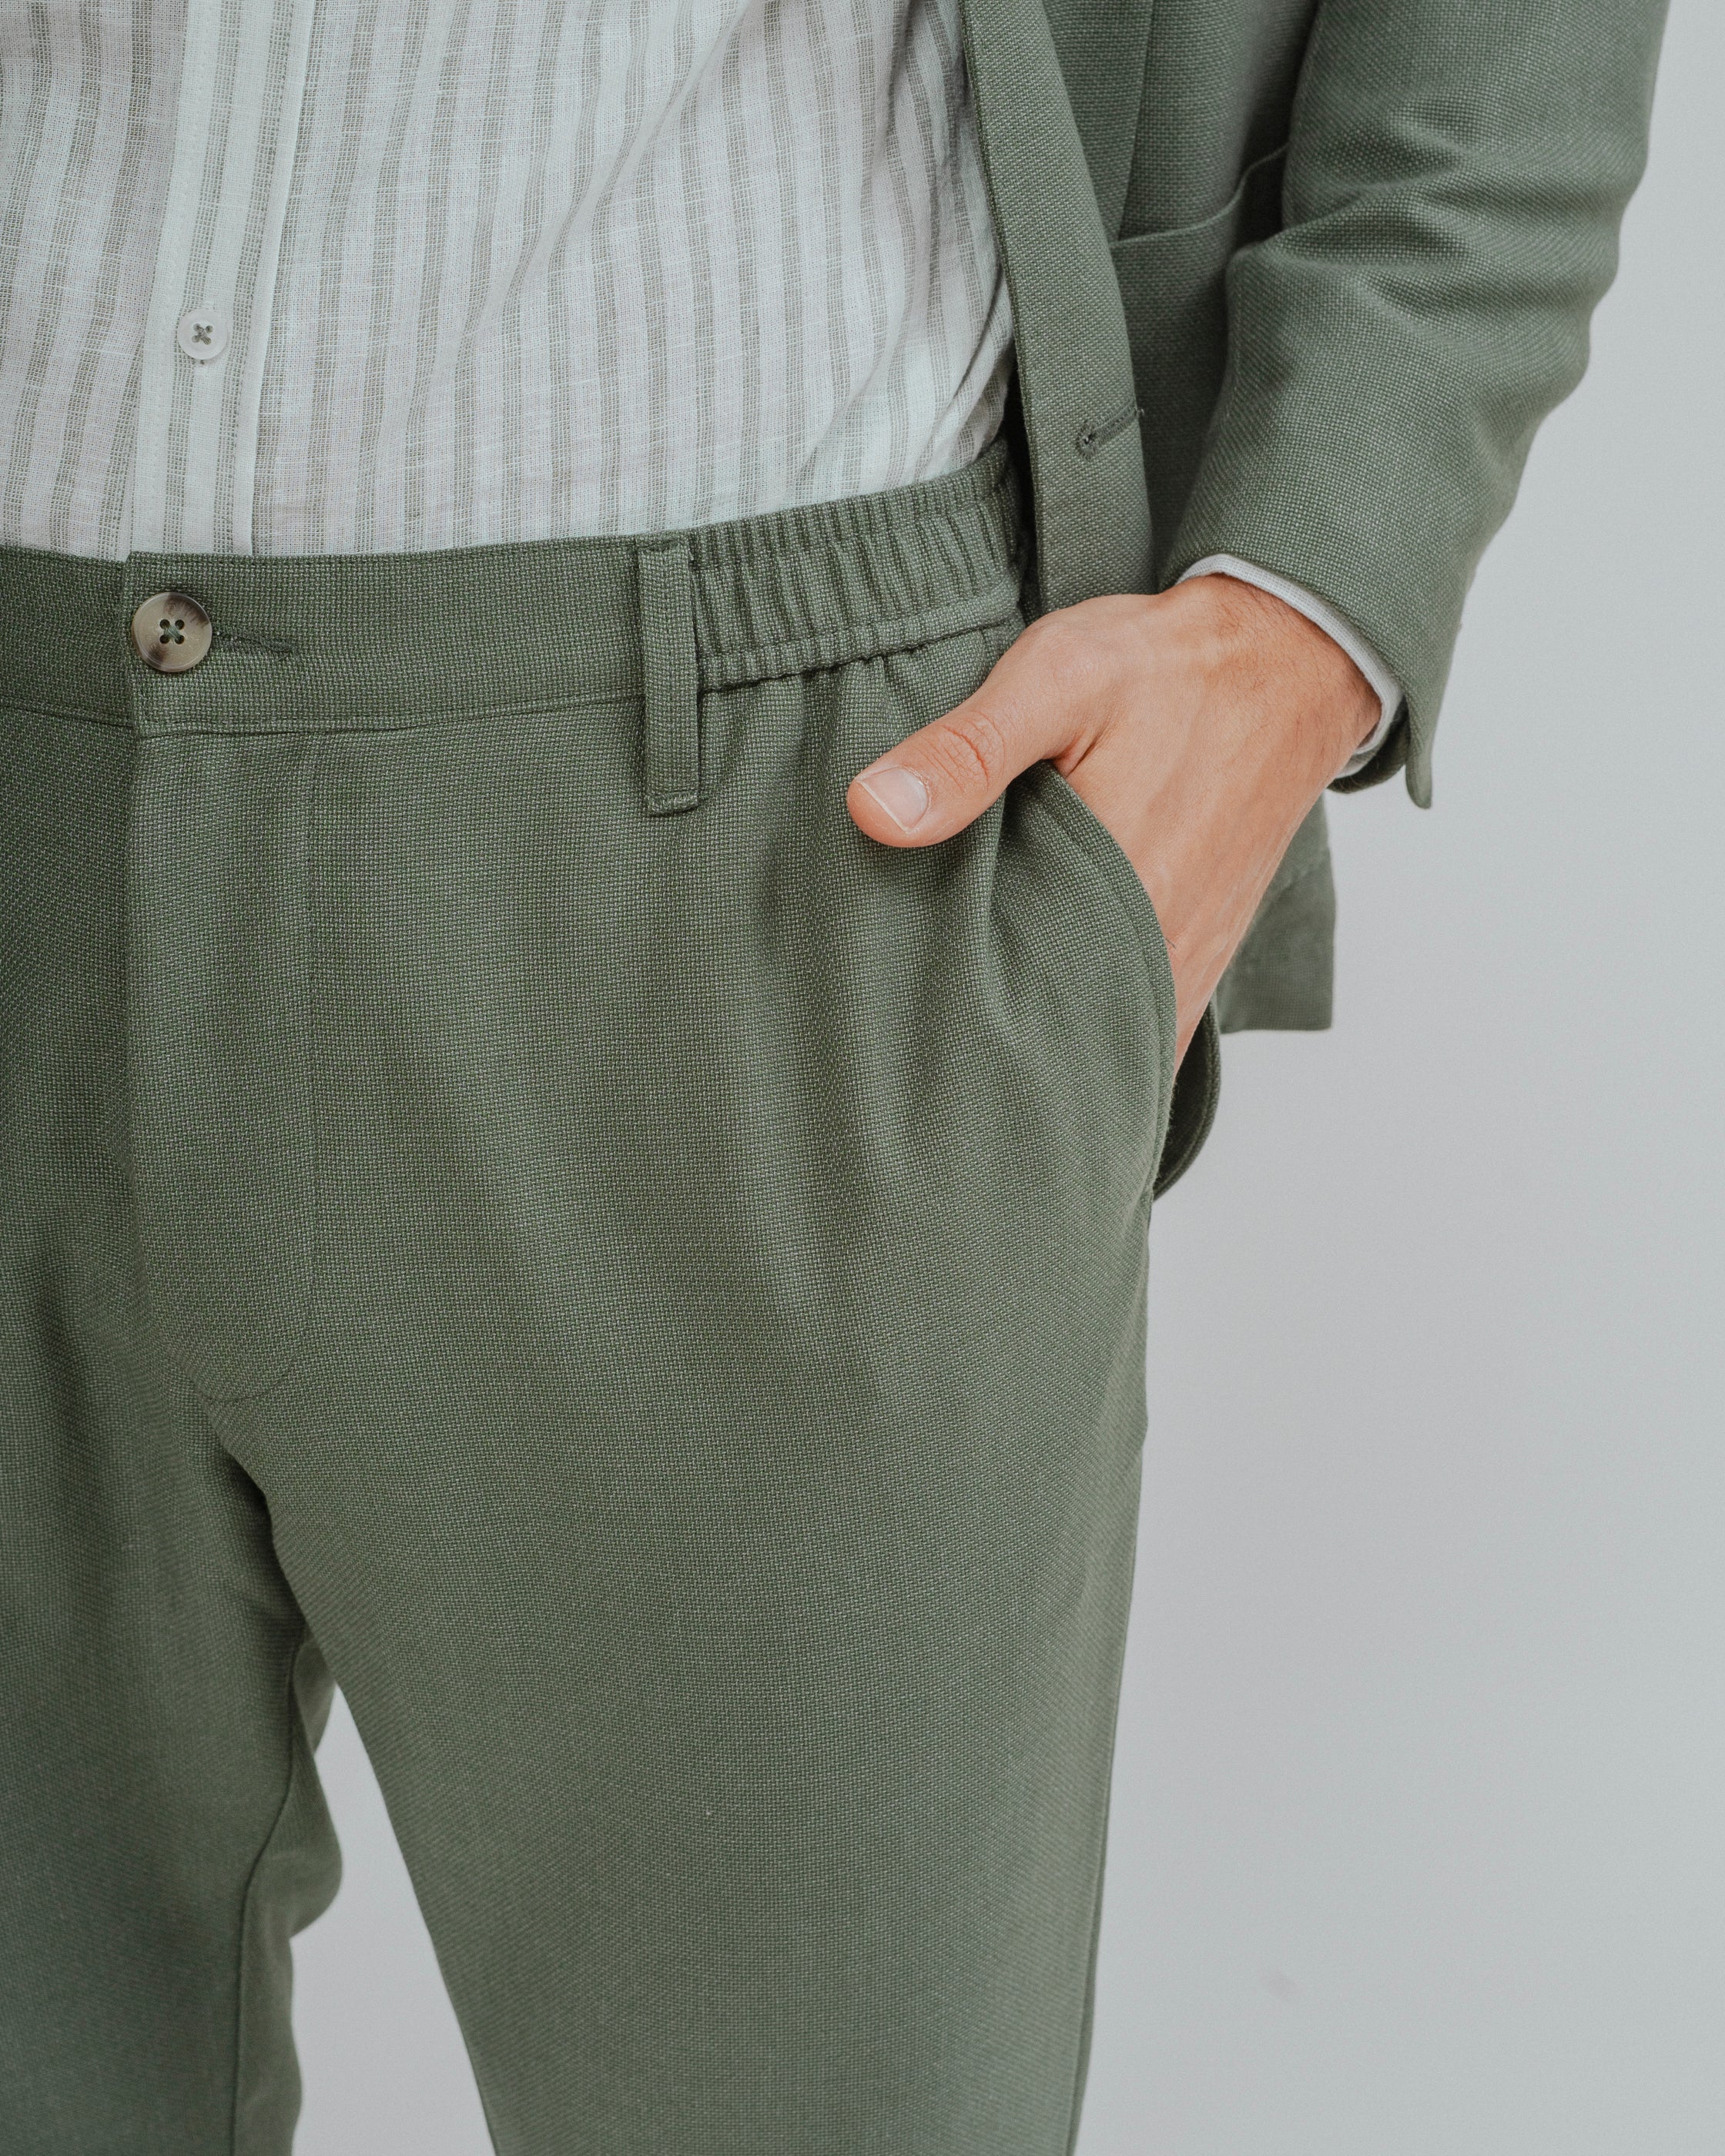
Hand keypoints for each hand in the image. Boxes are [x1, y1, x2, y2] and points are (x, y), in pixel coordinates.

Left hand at [846, 575, 1380, 1061]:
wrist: (1289, 663)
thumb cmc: (1170, 668)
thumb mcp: (1058, 679)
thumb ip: (967, 749)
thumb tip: (873, 811)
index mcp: (1116, 897)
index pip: (1008, 1008)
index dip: (941, 1022)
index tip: (886, 1018)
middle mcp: (1158, 953)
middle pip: (1050, 1043)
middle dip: (982, 1049)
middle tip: (911, 1035)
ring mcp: (1183, 966)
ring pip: (1097, 1048)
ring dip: (1037, 1049)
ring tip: (962, 1039)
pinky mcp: (1196, 959)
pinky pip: (1136, 1032)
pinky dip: (1088, 1036)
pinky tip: (1037, 1020)